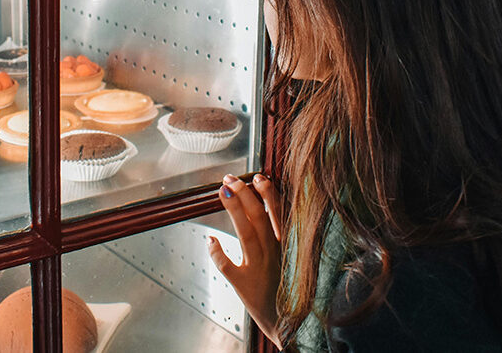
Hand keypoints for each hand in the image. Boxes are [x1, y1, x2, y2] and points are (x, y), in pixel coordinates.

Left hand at [209, 173, 284, 348]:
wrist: (290, 325)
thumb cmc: (287, 286)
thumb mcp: (291, 258)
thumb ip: (281, 235)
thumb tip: (266, 207)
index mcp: (287, 247)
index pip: (279, 213)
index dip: (268, 193)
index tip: (258, 176)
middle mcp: (274, 254)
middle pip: (260, 217)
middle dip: (245, 194)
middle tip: (230, 178)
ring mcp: (259, 269)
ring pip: (246, 234)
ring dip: (234, 210)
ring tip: (223, 191)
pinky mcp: (244, 285)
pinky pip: (228, 266)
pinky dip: (218, 252)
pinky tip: (210, 239)